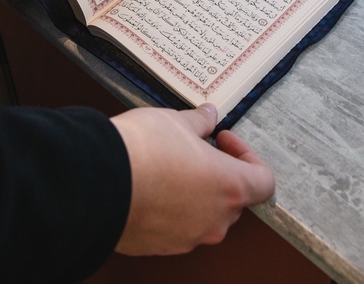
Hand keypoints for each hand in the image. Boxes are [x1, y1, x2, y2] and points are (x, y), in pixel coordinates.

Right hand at [110, 104, 274, 255]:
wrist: (99, 179)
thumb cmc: (144, 150)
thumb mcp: (175, 121)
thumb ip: (198, 122)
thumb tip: (208, 116)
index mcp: (229, 187)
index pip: (263, 181)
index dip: (248, 155)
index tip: (223, 139)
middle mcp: (215, 220)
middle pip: (231, 198)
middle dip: (216, 171)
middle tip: (193, 148)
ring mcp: (188, 237)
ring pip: (202, 214)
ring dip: (192, 192)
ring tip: (166, 164)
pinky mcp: (160, 246)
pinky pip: (174, 227)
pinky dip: (168, 209)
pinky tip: (147, 185)